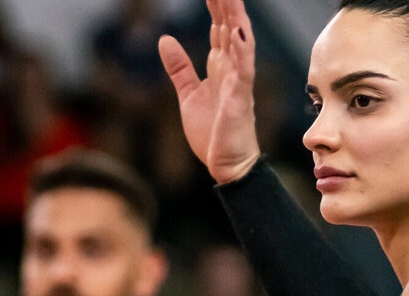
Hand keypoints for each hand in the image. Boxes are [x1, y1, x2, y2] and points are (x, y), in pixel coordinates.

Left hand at [159, 0, 260, 183]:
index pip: (219, 27)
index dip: (215, 4)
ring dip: (236, 14)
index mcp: (221, 68)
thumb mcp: (188, 96)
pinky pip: (244, 67)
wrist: (227, 166)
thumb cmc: (213, 136)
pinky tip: (239, 27)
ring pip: (239, 39)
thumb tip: (165, 39)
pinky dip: (243, 46)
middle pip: (230, 26)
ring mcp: (239, 81)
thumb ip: (180, 68)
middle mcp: (233, 69)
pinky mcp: (241, 97)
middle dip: (225, 1)